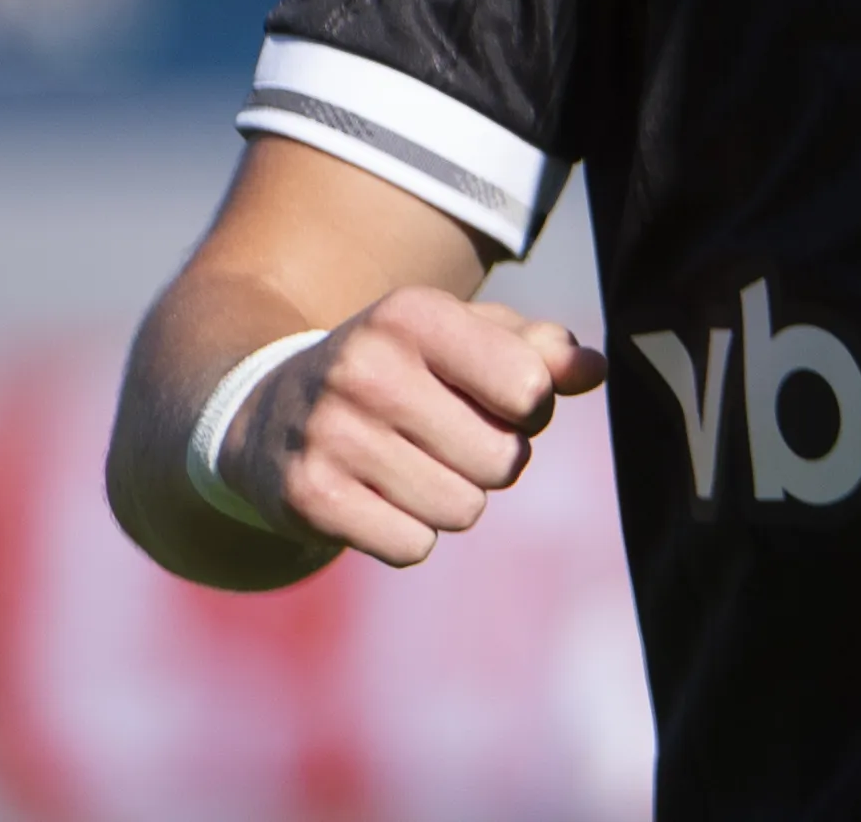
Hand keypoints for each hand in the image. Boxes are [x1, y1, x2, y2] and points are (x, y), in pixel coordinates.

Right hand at [226, 289, 608, 567]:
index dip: (529, 407)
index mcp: (412, 314)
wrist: (266, 411)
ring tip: (411, 467)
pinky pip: (412, 546)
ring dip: (452, 499)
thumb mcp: (459, 338)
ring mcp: (331, 433)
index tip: (496, 398)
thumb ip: (537, 350)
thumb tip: (595, 368)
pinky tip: (375, 497)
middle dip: (493, 461)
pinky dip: (408, 533)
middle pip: (502, 459)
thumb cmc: (396, 369)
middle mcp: (366, 366)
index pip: (530, 387)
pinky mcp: (308, 496)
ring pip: (462, 510)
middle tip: (448, 441)